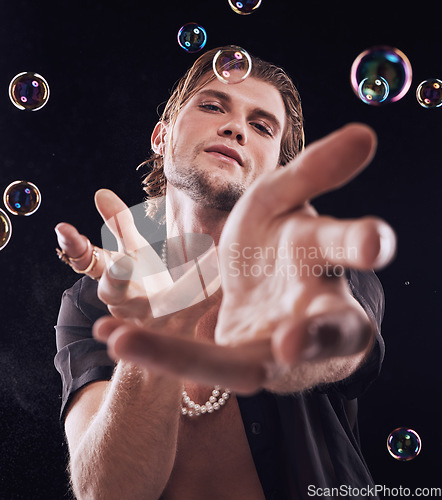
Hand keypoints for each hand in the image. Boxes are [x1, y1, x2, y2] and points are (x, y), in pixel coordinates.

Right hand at [55, 190, 221, 335]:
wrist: (166, 325)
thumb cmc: (142, 283)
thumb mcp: (132, 251)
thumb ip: (118, 225)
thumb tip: (100, 192)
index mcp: (112, 278)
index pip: (86, 262)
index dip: (74, 247)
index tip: (64, 230)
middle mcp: (125, 300)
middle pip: (113, 293)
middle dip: (115, 279)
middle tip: (122, 264)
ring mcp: (153, 316)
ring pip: (158, 309)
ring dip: (167, 292)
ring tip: (182, 278)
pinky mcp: (180, 322)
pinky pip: (196, 303)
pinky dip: (208, 285)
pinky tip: (219, 262)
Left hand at [91, 124, 395, 393]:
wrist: (274, 292)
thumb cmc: (283, 242)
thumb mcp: (285, 199)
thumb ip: (316, 170)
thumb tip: (366, 134)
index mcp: (330, 269)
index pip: (354, 260)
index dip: (362, 248)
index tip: (376, 240)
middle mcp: (312, 323)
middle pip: (320, 335)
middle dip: (311, 338)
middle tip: (290, 347)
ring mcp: (272, 353)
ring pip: (238, 365)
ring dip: (183, 358)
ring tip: (121, 340)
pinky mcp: (236, 363)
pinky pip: (196, 362)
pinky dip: (157, 350)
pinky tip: (109, 336)